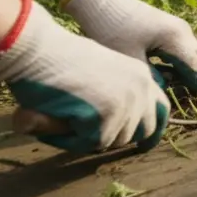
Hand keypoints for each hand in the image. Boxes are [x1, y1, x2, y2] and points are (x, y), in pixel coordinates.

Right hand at [0, 0, 169, 152]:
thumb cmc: (56, 63)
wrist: (35, 50)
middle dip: (114, 137)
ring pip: (113, 141)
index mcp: (140, 76)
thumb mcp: (97, 78)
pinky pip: (91, 143)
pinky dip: (71, 139)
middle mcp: (141, 87)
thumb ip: (115, 99)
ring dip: (87, 137)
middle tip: (83, 129)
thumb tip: (126, 134)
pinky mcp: (109, 113)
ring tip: (62, 115)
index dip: (152, 131)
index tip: (143, 147)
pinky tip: (55, 119)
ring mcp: (127, 101)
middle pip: (142, 132)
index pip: (161, 110)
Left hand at [61, 0, 196, 95]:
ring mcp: (177, 26)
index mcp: (175, 38)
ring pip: (193, 52)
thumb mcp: (131, 59)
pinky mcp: (169, 26)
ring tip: (190, 87)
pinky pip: (184, 47)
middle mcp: (182, 31)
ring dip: (193, 68)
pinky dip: (184, 60)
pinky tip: (175, 72)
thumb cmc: (114, 32)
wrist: (103, 4)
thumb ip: (151, 78)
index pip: (195, 66)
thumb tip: (163, 90)